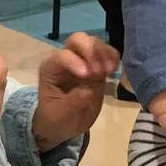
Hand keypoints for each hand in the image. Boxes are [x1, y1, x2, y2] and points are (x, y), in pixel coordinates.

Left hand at [32, 32, 118, 150]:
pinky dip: (112, 57)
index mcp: (51, 69)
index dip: (75, 62)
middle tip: (100, 70)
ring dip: (103, 53)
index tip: (87, 75)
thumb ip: (73, 102)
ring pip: (93, 42)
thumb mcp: (60, 115)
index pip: (62, 56)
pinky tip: (114, 69)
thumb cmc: (56, 119)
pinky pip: (106, 53)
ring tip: (109, 71)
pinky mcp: (97, 66)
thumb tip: (88, 90)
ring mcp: (83, 60)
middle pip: (77, 40)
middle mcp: (66, 59)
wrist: (64, 125)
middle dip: (90, 49)